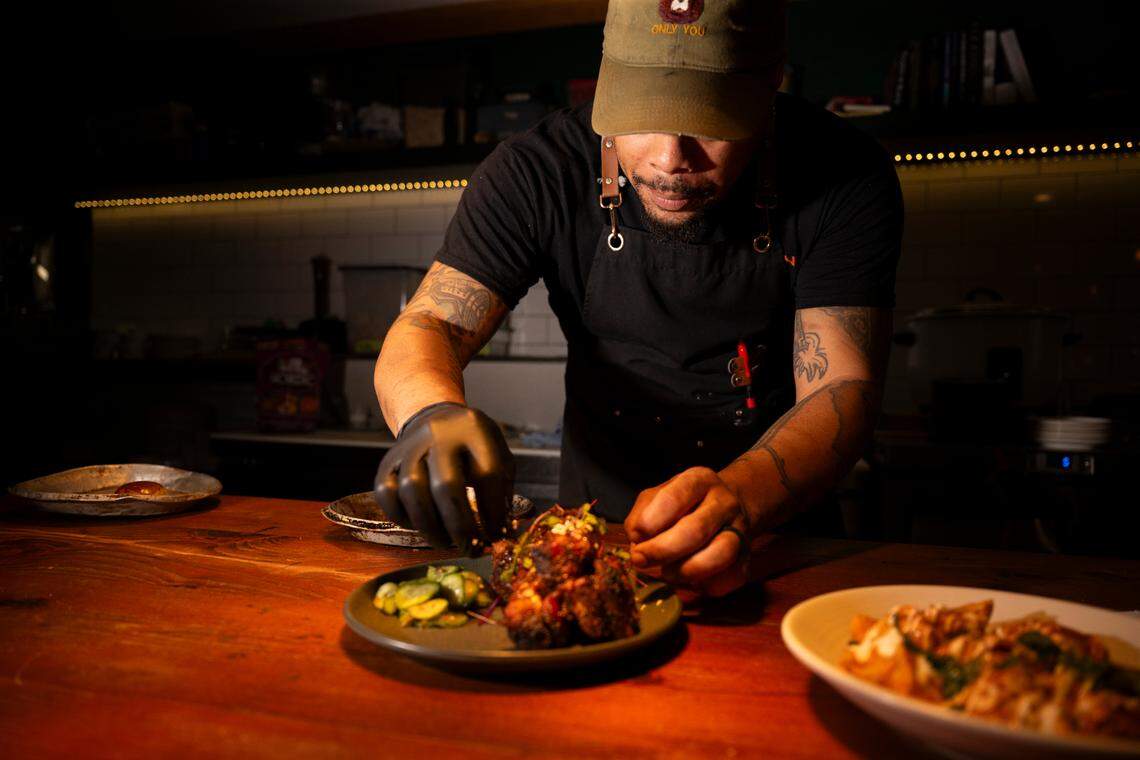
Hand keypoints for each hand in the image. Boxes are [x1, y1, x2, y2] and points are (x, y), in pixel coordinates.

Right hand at [373, 403, 513, 551]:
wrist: (434, 418)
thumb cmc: (472, 446)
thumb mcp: (497, 454)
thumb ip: (502, 490)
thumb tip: (500, 534)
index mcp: (474, 429)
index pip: (487, 474)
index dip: (493, 511)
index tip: (496, 536)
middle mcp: (439, 433)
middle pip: (446, 485)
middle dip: (459, 526)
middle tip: (469, 549)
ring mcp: (409, 446)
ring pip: (412, 490)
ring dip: (430, 526)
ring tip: (444, 542)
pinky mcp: (388, 461)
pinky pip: (387, 493)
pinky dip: (402, 517)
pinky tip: (420, 526)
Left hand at [624, 467, 750, 596]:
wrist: (726, 508)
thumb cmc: (683, 504)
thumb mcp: (657, 496)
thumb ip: (641, 514)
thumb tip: (638, 541)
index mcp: (700, 480)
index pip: (677, 496)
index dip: (653, 519)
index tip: (636, 535)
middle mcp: (724, 503)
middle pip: (697, 530)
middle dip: (663, 550)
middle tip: (640, 560)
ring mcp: (739, 531)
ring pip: (720, 555)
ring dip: (686, 570)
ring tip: (666, 573)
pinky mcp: (745, 559)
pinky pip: (727, 578)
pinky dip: (702, 585)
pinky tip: (686, 580)